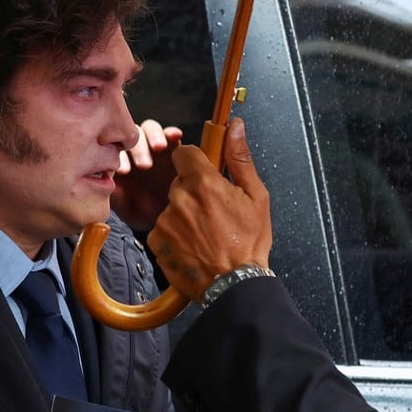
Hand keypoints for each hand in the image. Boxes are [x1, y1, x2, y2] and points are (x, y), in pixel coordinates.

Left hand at [111, 119, 182, 229]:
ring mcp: (155, 147)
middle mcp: (136, 150)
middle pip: (132, 136)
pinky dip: (172, 132)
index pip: (114, 149)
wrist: (169, 217)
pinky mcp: (174, 147)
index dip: (119, 158)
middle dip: (138, 148)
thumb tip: (108, 184)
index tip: (124, 172)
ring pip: (150, 128)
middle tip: (145, 166)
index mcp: (120, 161)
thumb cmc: (144, 212)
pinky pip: (172, 134)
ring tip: (159, 148)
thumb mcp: (127, 208)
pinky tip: (175, 136)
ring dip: (153, 136)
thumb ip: (117, 196)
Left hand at [146, 118, 271, 302]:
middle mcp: (180, 199)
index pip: (184, 153)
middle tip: (214, 212)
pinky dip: (174, 234)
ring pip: (172, 205)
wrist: (235, 285)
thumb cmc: (249, 242)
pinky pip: (163, 227)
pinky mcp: (156, 240)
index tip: (206, 174)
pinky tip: (193, 245)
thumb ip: (240, 158)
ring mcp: (165, 220)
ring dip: (184, 214)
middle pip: (179, 181)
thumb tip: (236, 127)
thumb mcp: (256, 196)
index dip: (195, 161)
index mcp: (204, 183)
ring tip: (206, 233)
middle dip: (193, 191)